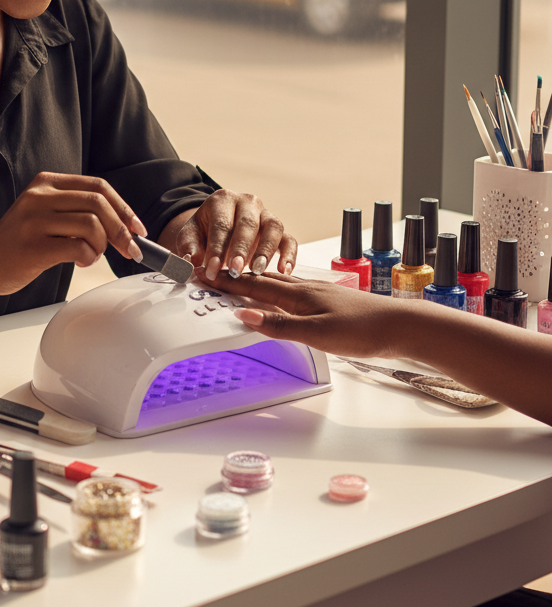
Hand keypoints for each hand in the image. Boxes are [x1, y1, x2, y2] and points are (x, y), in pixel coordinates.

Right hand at [0, 172, 145, 295]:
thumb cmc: (19, 242)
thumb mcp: (44, 213)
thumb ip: (76, 210)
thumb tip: (124, 224)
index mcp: (46, 182)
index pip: (98, 187)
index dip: (124, 208)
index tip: (137, 228)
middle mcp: (39, 196)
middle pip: (99, 203)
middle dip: (121, 229)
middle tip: (129, 249)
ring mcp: (34, 220)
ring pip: (92, 225)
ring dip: (102, 246)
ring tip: (91, 255)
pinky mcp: (32, 246)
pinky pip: (78, 247)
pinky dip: (88, 257)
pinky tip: (80, 261)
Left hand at [175, 189, 296, 280]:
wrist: (217, 231)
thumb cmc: (204, 235)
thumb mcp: (191, 238)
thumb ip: (188, 249)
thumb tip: (189, 263)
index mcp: (222, 200)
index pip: (221, 224)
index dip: (216, 248)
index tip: (211, 271)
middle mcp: (248, 202)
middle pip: (248, 223)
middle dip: (240, 249)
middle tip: (234, 271)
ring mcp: (266, 215)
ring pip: (273, 227)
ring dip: (265, 250)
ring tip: (256, 271)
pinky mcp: (280, 231)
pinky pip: (289, 240)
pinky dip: (289, 255)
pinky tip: (284, 271)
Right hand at [211, 270, 414, 358]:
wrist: (403, 326)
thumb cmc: (365, 330)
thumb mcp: (318, 334)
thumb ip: (279, 326)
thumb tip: (244, 314)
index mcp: (298, 294)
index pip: (253, 286)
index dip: (227, 281)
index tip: (203, 274)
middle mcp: (305, 288)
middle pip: (262, 279)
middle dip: (234, 276)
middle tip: (211, 272)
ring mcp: (318, 293)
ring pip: (277, 282)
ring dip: (253, 279)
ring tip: (237, 276)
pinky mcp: (329, 300)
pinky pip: (292, 289)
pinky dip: (275, 287)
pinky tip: (281, 292)